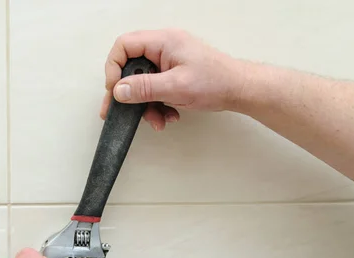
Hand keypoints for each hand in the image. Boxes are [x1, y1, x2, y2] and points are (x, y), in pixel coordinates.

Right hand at [101, 29, 247, 130]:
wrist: (239, 90)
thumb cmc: (216, 82)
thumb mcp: (175, 87)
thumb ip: (144, 88)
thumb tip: (118, 90)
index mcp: (163, 42)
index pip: (124, 46)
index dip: (114, 68)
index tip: (115, 91)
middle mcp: (163, 48)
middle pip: (130, 67)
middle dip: (130, 93)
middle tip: (124, 110)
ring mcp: (168, 61)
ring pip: (141, 82)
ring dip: (145, 104)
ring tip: (157, 119)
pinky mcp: (172, 74)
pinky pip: (154, 89)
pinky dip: (157, 105)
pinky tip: (168, 116)